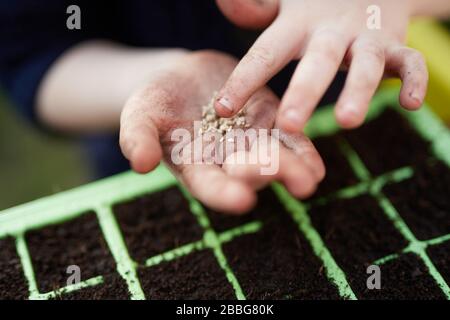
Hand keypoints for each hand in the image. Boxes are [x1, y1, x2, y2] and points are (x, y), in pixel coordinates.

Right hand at [119, 50, 324, 212]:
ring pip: (274, 161)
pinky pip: (289, 139)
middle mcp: (227, 162)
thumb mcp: (139, 114)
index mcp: (196, 167)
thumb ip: (138, 138)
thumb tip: (140, 164)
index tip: (241, 201)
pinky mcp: (270, 121)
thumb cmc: (156, 100)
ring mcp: (252, 143)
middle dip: (266, 177)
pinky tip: (315, 163)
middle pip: (249, 175)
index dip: (224, 193)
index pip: (210, 186)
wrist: (183, 78)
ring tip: (309, 179)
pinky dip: (302, 150)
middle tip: (283, 178)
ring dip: (293, 170)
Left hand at [215, 0, 427, 130]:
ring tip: (347, 122)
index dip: (244, 80)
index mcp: (296, 25)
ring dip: (359, 91)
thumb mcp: (283, 4)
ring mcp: (366, 37)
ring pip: (366, 64)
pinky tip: (411, 105)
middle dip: (303, 93)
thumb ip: (255, 9)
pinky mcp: (395, 45)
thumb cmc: (312, 5)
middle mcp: (331, 32)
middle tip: (288, 124)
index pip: (266, 53)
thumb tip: (223, 3)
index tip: (223, 108)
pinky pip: (411, 61)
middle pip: (316, 62)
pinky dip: (416, 80)